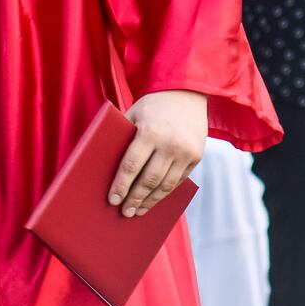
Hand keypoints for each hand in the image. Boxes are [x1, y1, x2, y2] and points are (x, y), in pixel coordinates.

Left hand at [109, 90, 207, 216]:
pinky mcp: (197, 157)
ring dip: (151, 201)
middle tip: (124, 213)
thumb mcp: (133, 114)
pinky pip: (179, 180)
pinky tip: (155, 200)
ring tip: (138, 211)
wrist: (186, 92)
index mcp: (150, 133)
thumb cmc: (151, 104)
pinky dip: (165, 193)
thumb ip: (123, 136)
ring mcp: (186, 153)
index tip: (112, 200)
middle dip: (135, 198)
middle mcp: (170, 145)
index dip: (121, 185)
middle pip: (149, 180)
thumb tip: (107, 165)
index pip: (132, 166)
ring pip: (166, 185)